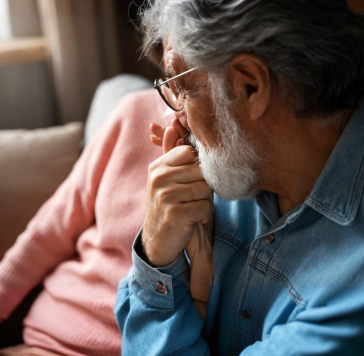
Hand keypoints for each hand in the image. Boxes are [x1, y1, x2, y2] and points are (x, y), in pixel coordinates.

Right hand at [143, 118, 212, 267]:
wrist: (158, 240)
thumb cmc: (168, 205)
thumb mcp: (167, 178)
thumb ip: (171, 152)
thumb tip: (172, 124)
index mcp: (158, 167)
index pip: (190, 152)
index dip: (198, 166)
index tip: (193, 179)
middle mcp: (159, 178)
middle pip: (201, 170)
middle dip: (204, 186)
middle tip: (192, 198)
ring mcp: (165, 195)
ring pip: (206, 188)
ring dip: (205, 201)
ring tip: (192, 208)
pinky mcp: (175, 213)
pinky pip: (205, 207)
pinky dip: (204, 215)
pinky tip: (192, 219)